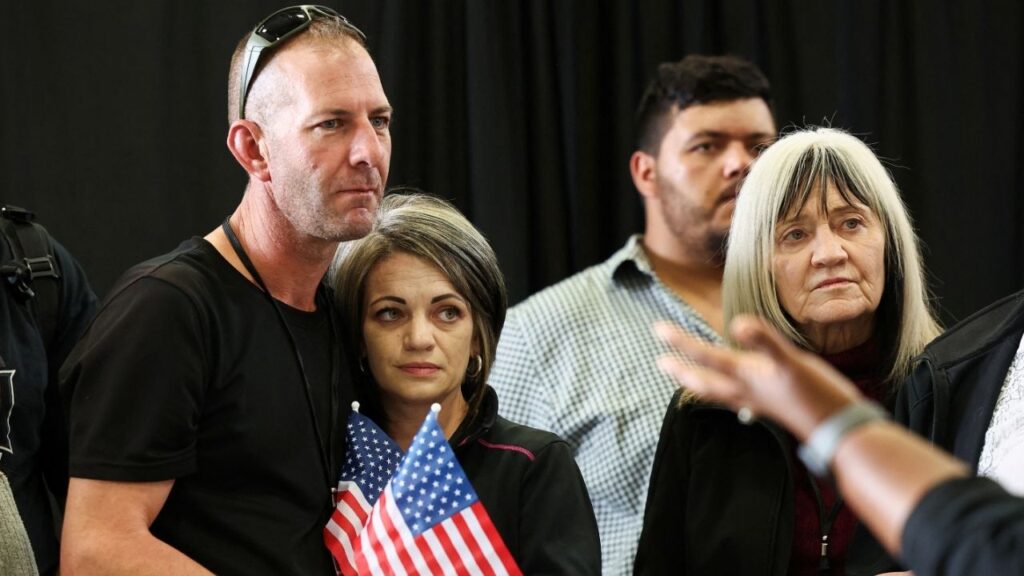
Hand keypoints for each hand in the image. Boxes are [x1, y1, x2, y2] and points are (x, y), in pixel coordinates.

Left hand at [653, 314, 860, 439]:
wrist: (838, 429)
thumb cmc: (817, 395)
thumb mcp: (792, 362)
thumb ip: (765, 342)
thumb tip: (737, 324)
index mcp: (746, 376)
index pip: (706, 356)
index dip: (681, 342)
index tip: (657, 330)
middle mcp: (746, 390)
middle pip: (704, 380)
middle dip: (681, 369)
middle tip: (659, 361)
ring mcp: (758, 401)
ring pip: (719, 392)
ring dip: (699, 383)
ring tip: (685, 378)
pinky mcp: (771, 406)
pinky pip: (739, 399)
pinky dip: (728, 393)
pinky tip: (734, 393)